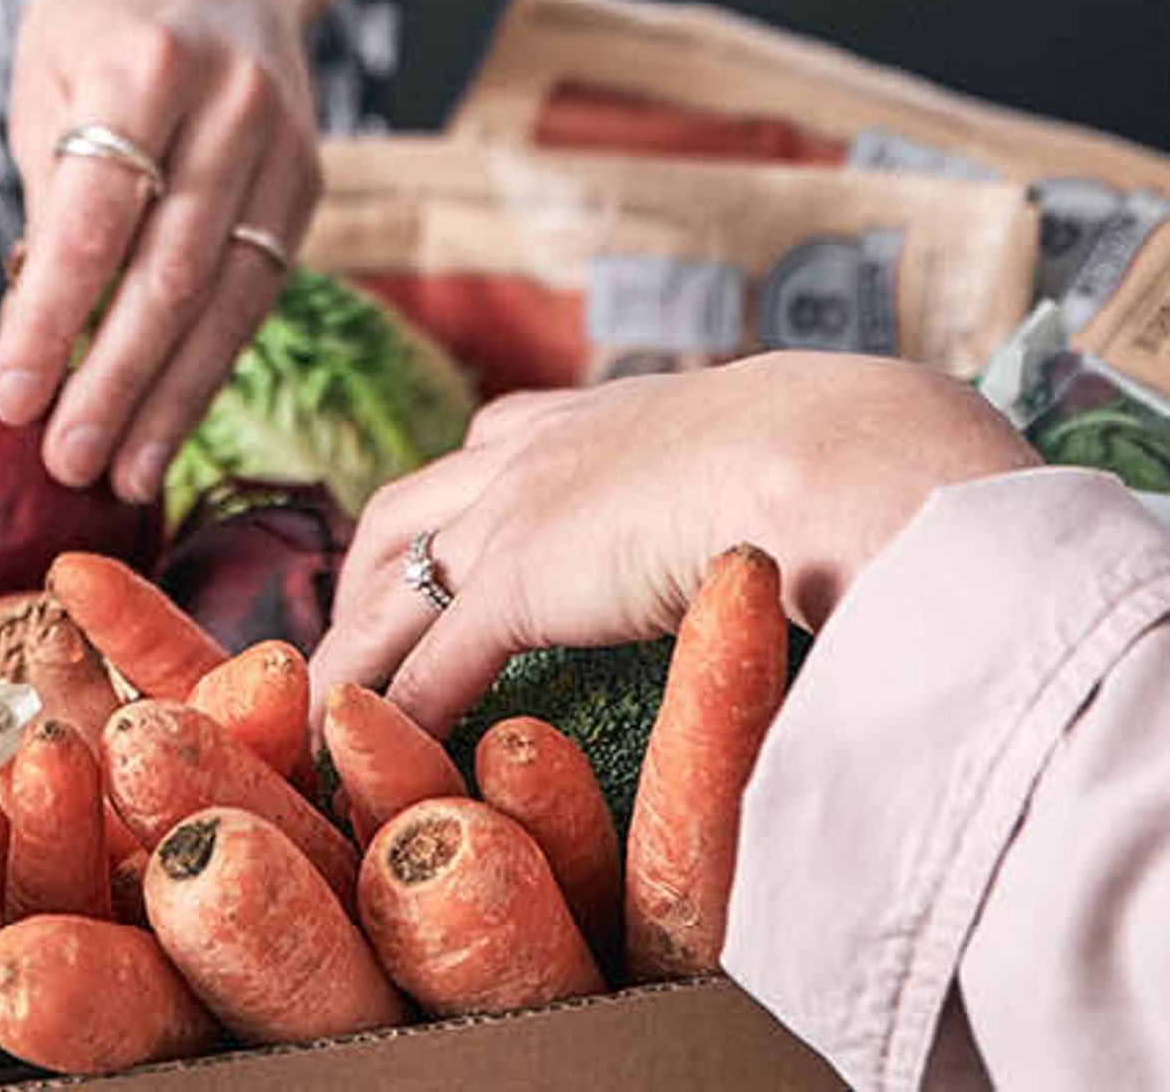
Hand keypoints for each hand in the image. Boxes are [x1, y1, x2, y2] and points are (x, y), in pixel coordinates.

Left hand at [0, 0, 322, 504]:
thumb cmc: (106, 8)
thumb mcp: (46, 70)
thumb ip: (51, 189)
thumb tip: (39, 322)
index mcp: (147, 63)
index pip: (95, 220)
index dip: (50, 321)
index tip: (9, 399)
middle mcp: (232, 102)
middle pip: (171, 273)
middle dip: (114, 382)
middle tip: (63, 463)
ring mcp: (285, 140)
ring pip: (228, 295)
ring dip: (172, 395)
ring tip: (120, 472)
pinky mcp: (311, 175)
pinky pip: (260, 284)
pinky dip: (212, 358)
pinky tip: (171, 415)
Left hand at [312, 355, 1041, 732]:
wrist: (831, 450)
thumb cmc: (843, 454)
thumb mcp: (786, 454)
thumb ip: (764, 482)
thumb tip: (817, 514)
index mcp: (599, 411)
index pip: (491, 442)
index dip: (454, 502)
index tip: (436, 547)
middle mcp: (533, 445)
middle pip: (404, 507)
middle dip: (365, 573)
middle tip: (347, 639)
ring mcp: (512, 509)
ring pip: (387, 582)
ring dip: (350, 649)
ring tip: (326, 716)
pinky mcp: (514, 580)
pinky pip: (425, 665)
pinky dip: (393, 715)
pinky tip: (378, 758)